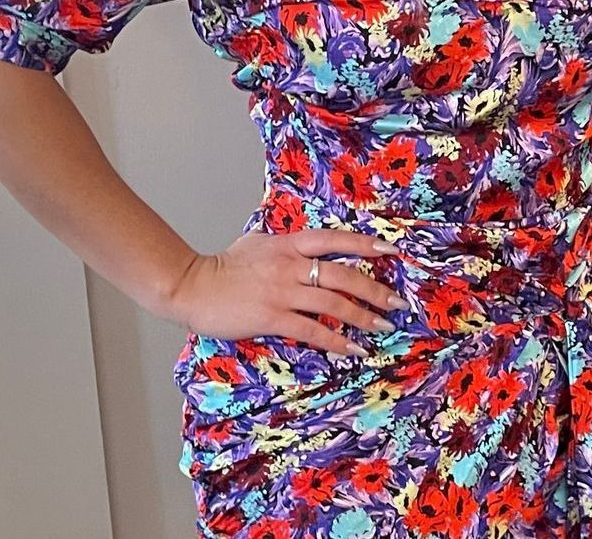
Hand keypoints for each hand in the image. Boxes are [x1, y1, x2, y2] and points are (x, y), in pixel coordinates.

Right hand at [166, 229, 405, 356]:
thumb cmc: (224, 266)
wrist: (193, 286)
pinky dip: (336, 341)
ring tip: (384, 326)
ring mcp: (282, 291)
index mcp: (289, 244)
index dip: (365, 244)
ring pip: (333, 303)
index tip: (391, 250)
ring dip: (363, 316)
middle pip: (343, 275)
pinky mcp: (272, 317)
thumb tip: (305, 247)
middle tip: (398, 302)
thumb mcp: (258, 243)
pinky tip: (353, 350)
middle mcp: (291, 265)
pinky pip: (312, 330)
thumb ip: (285, 245)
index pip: (335, 240)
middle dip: (375, 289)